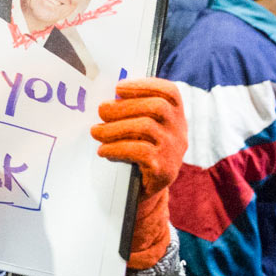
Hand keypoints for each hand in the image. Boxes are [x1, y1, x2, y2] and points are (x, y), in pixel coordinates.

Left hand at [92, 78, 186, 268]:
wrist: (146, 191)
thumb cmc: (140, 151)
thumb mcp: (142, 129)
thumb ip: (133, 111)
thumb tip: (107, 99)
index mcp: (176, 115)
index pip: (169, 92)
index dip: (144, 85)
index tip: (118, 87)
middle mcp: (180, 131)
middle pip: (157, 107)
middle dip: (125, 106)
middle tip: (101, 110)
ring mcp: (174, 150)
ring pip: (146, 128)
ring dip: (115, 128)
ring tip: (96, 132)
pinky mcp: (164, 170)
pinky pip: (139, 152)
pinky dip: (117, 148)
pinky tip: (103, 150)